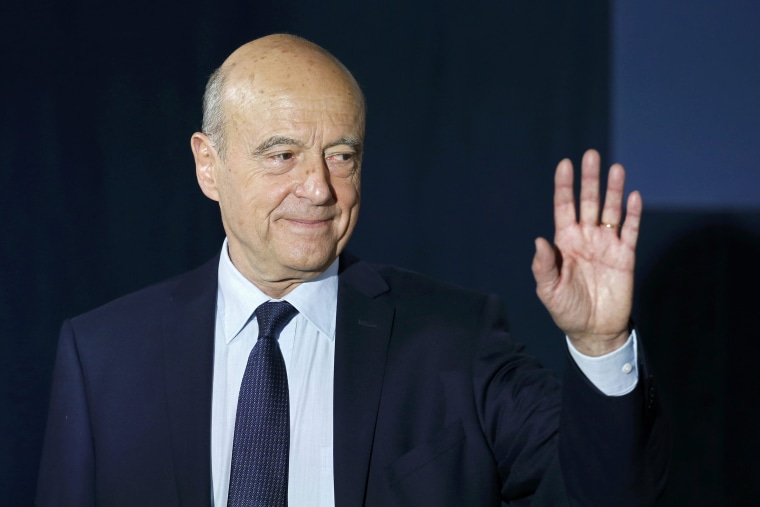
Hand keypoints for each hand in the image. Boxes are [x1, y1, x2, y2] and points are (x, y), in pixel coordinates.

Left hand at [531, 149, 641, 355]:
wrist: (594, 331)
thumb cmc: (567, 310)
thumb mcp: (549, 291)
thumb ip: (544, 266)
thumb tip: (540, 240)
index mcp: (565, 242)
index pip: (564, 207)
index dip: (564, 186)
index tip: (565, 164)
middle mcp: (586, 238)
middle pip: (589, 202)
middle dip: (590, 180)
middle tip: (591, 155)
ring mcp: (606, 245)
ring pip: (611, 211)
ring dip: (613, 190)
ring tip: (616, 169)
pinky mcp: (625, 256)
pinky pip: (630, 231)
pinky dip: (633, 214)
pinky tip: (634, 197)